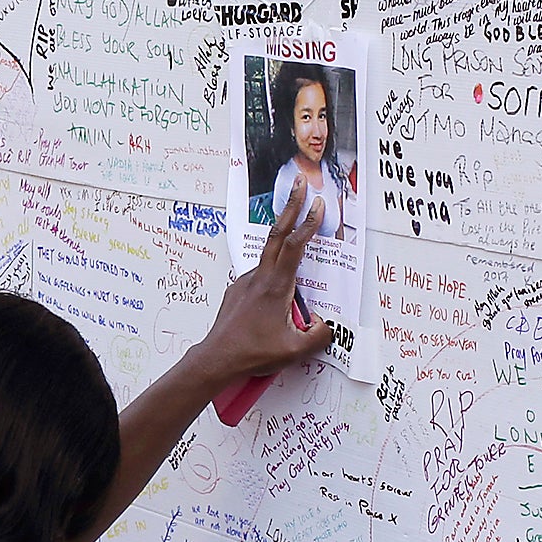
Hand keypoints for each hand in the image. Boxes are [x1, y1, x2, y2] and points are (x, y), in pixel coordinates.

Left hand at [192, 187, 336, 384]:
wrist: (217, 358)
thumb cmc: (252, 353)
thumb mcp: (294, 351)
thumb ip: (318, 336)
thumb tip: (325, 326)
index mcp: (276, 287)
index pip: (295, 246)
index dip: (308, 223)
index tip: (318, 204)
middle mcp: (259, 278)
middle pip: (277, 233)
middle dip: (290, 205)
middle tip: (298, 183)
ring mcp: (245, 283)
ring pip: (269, 260)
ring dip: (284, 250)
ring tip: (293, 272)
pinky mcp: (237, 292)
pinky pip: (259, 278)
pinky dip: (272, 278)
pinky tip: (275, 301)